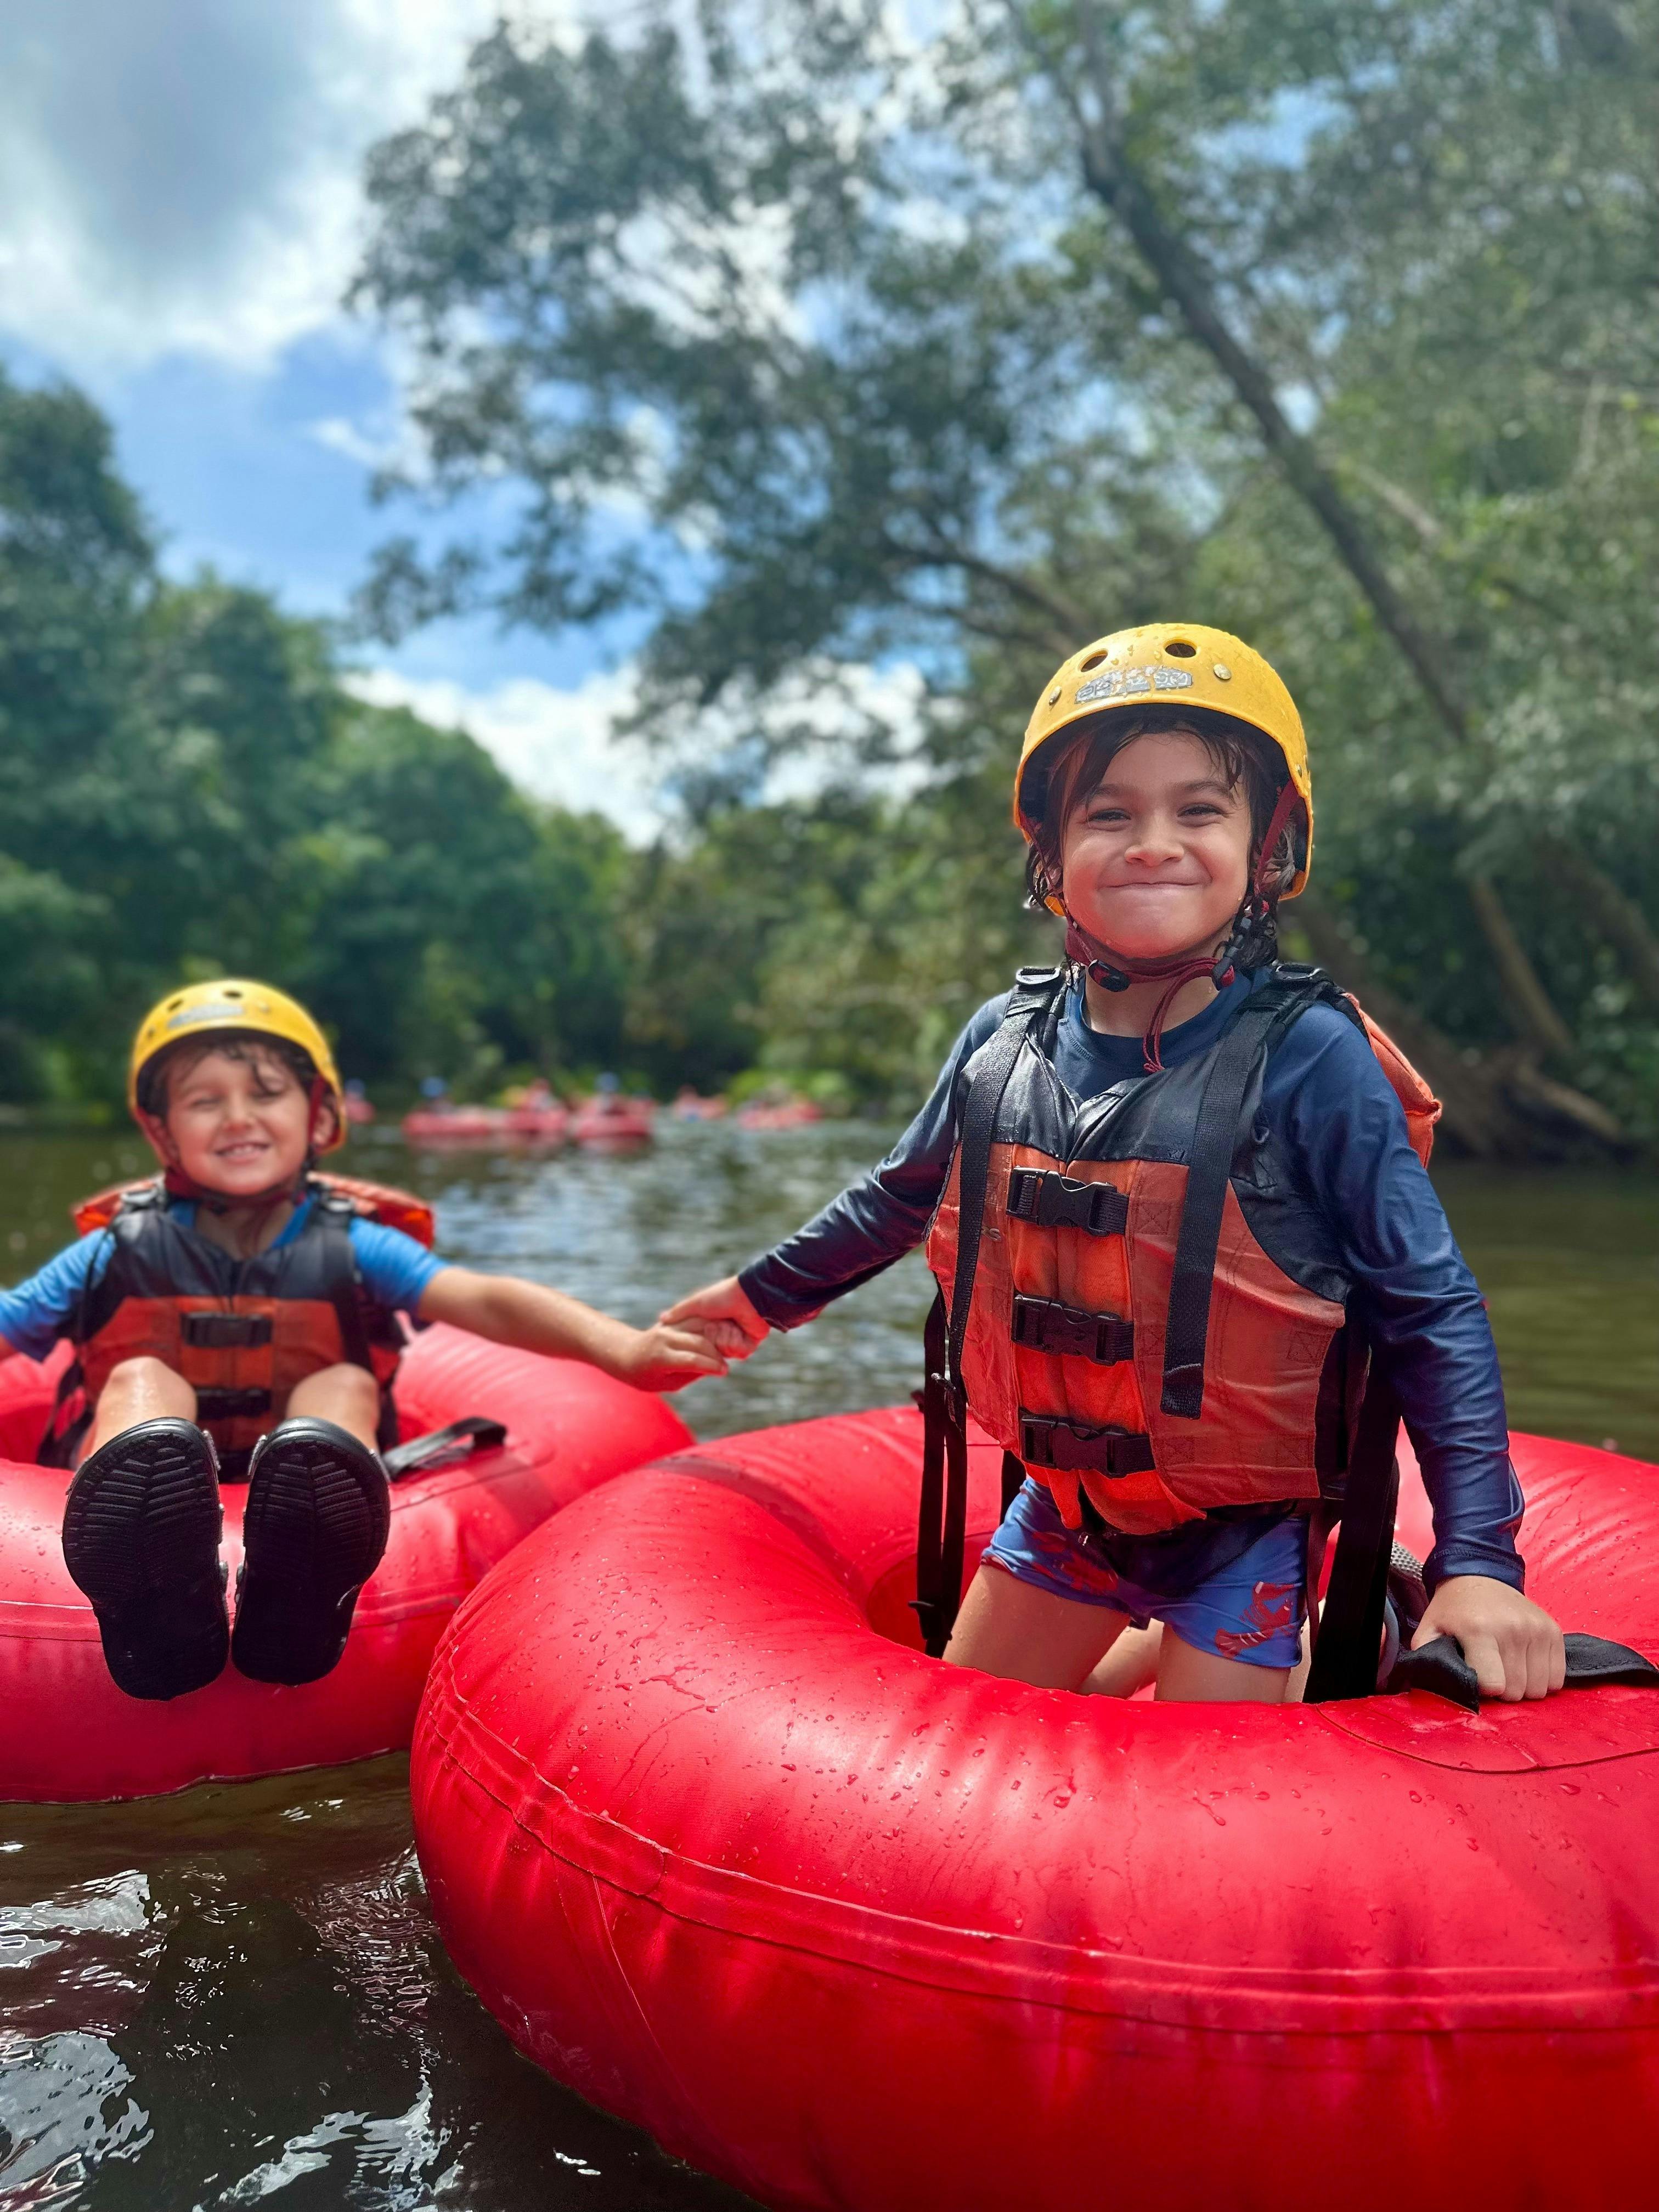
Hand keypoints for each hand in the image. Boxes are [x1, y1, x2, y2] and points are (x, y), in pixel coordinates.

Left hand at [611, 1320, 728, 1393]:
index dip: (710, 1366)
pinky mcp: (671, 1321)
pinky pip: (694, 1322)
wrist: (626, 1353)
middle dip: (716, 1354)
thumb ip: (689, 1376)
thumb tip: (712, 1368)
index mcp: (659, 1358)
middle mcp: (663, 1339)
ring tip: (724, 1352)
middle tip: (725, 1365)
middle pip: (698, 1342)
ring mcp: (667, 1327)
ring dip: (714, 1340)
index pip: (691, 1360)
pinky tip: (718, 1338)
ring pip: (699, 1329)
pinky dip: (707, 1330)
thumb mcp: (666, 1384)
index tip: (724, 1372)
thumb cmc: (644, 1376)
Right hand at [658, 1275, 768, 1360]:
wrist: (750, 1298)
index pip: (697, 1341)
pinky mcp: (747, 1346)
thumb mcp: (696, 1303)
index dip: (696, 1339)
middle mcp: (721, 1333)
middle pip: (708, 1350)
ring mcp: (734, 1340)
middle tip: (718, 1323)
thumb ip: (679, 1313)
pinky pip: (737, 1354)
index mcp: (710, 1324)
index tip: (697, 1330)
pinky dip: (736, 1343)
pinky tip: (740, 1330)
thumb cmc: (722, 1297)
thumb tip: (661, 1319)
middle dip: (712, 1337)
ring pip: (722, 1355)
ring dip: (725, 1339)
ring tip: (731, 1324)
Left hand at [1413, 1576, 1564, 1701]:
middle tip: (1490, 1670)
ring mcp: (1537, 1629)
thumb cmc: (1454, 1609)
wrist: (1480, 1575)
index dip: (1482, 1689)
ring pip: (1538, 1689)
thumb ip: (1426, 1657)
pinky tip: (1525, 1664)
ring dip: (1522, 1686)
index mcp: (1479, 1629)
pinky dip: (1542, 1679)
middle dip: (1501, 1690)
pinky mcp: (1553, 1631)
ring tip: (1506, 1667)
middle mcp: (1512, 1628)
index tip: (1475, 1675)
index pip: (1493, 1685)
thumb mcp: (1429, 1628)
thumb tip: (1434, 1682)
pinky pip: (1556, 1679)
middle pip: (1516, 1691)